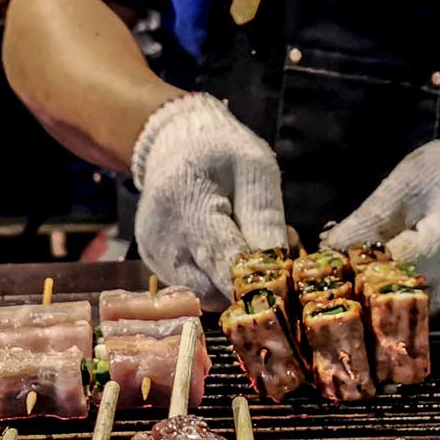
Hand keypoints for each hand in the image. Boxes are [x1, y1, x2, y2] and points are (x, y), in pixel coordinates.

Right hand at [132, 92, 286, 303]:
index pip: (226, 263)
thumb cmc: (222, 152)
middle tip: (270, 257)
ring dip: (231, 283)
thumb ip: (265, 219)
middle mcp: (162, 239)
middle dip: (248, 283)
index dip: (259, 281)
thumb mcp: (255, 169)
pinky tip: (223, 250)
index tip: (285, 282)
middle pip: (214, 289)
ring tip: (244, 246)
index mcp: (188, 206)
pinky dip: (214, 278)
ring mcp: (154, 256)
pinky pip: (192, 287)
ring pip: (204, 295)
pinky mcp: (153, 265)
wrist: (175, 143)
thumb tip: (277, 269)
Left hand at [323, 122, 439, 311]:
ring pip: (412, 307)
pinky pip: (430, 303)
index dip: (348, 272)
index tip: (322, 266)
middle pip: (396, 299)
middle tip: (336, 270)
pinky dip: (408, 291)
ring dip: (384, 292)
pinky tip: (392, 269)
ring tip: (362, 266)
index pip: (382, 275)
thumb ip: (366, 223)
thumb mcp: (407, 185)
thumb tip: (324, 253)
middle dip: (363, 287)